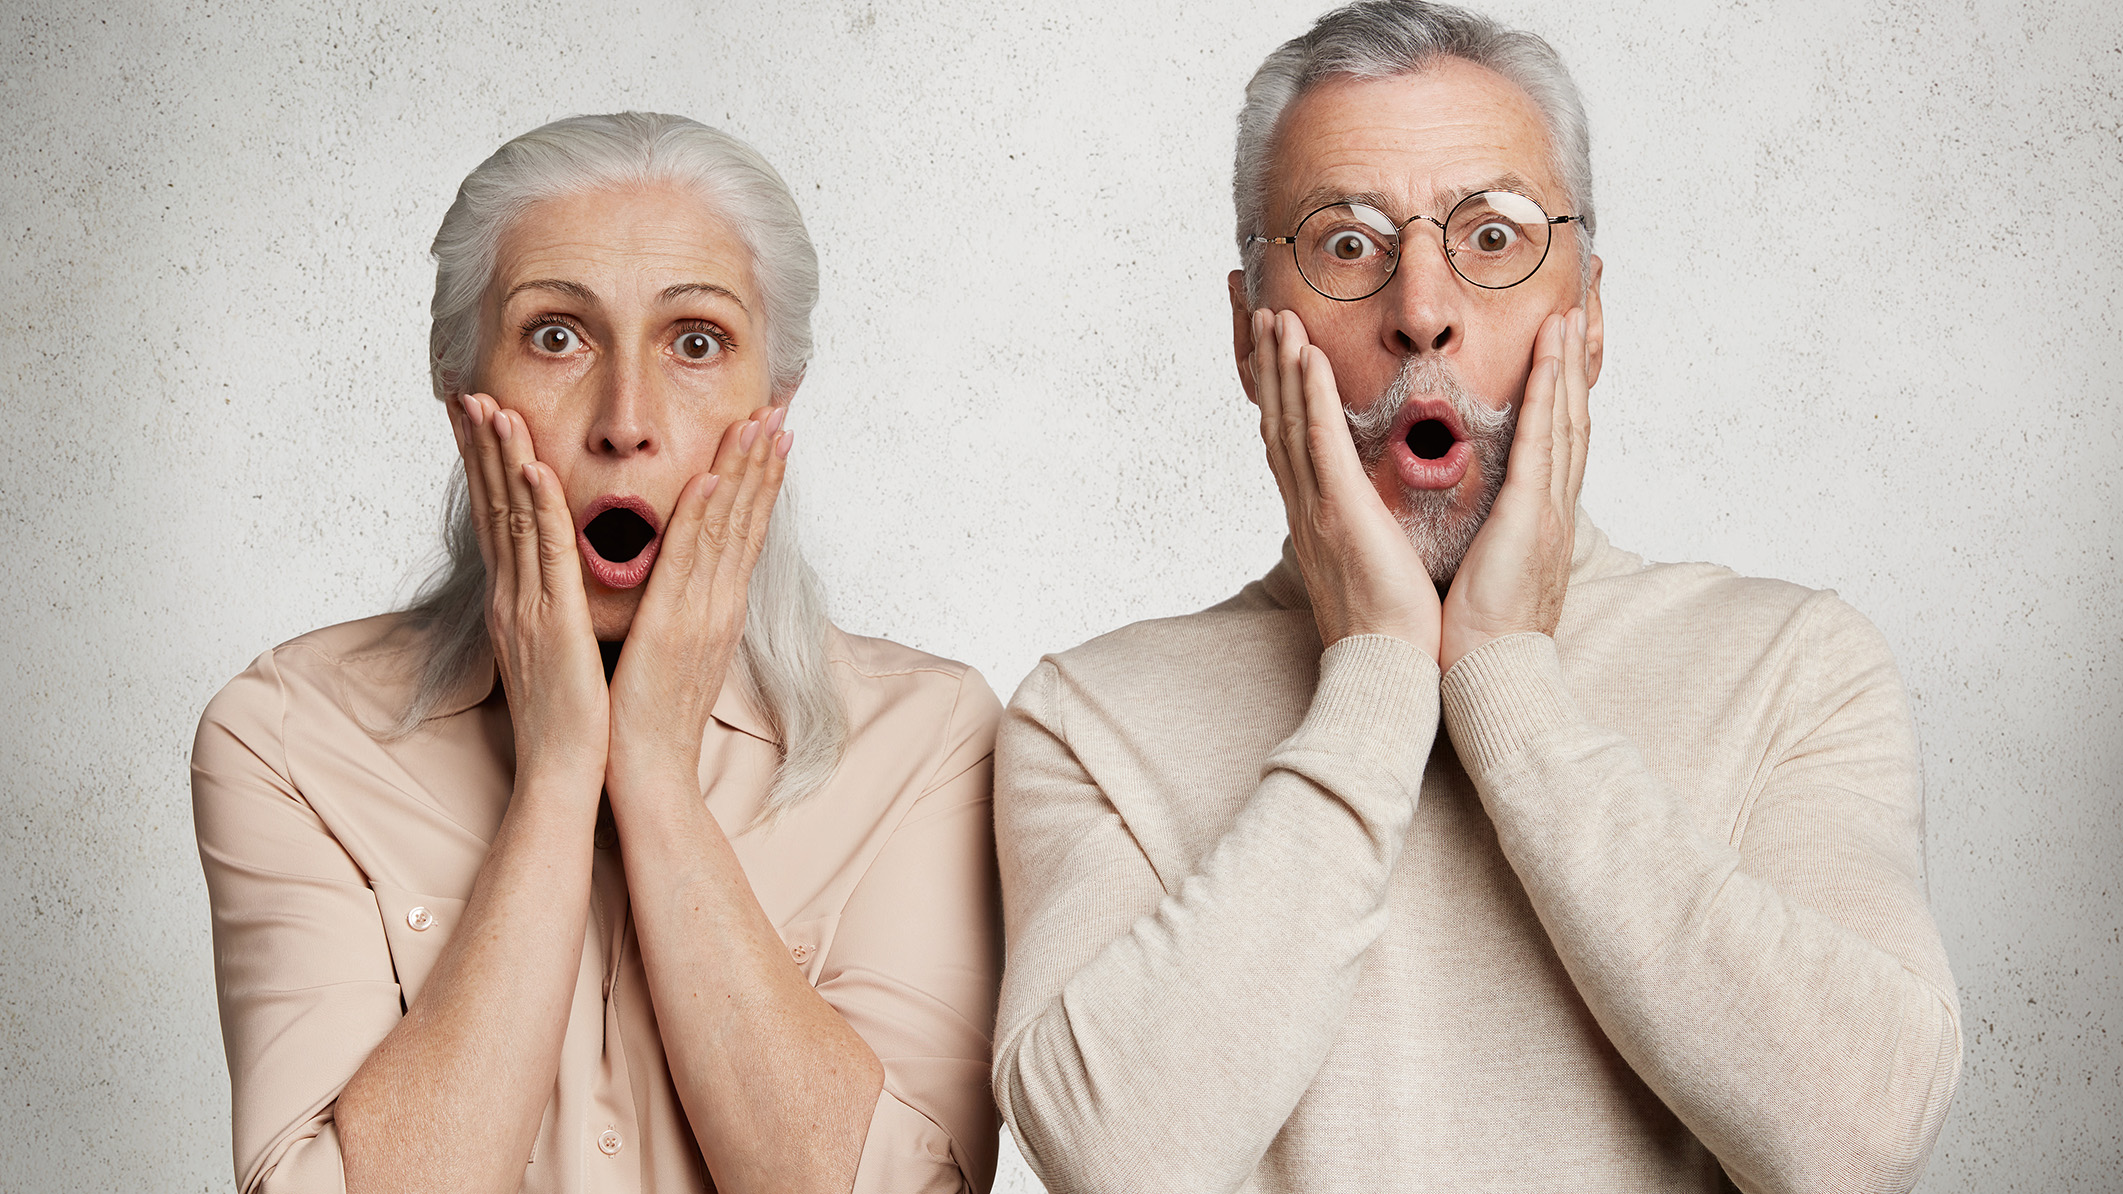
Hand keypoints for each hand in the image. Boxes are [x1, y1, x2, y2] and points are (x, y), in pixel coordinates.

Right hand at [448, 392, 609, 788]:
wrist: (567, 773)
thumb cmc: (569, 716)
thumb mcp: (554, 648)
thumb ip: (551, 607)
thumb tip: (555, 580)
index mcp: (515, 601)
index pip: (495, 519)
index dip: (483, 466)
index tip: (474, 419)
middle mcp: (510, 596)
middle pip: (490, 507)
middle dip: (478, 448)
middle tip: (465, 393)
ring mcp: (526, 608)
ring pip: (511, 520)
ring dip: (503, 460)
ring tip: (492, 406)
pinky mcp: (553, 623)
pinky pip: (544, 557)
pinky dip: (538, 509)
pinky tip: (535, 468)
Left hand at [605, 404, 791, 790]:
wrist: (650, 768)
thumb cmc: (652, 715)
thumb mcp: (677, 651)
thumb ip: (685, 609)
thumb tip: (686, 580)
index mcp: (720, 608)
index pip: (747, 531)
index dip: (762, 481)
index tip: (774, 437)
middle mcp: (722, 604)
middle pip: (748, 518)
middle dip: (763, 461)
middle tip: (778, 410)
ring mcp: (703, 613)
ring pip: (726, 529)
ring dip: (742, 471)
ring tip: (756, 423)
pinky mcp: (673, 626)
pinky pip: (687, 561)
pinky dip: (699, 516)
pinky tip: (706, 477)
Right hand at [1250, 309, 1441, 659]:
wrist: (1387, 668)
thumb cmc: (1392, 627)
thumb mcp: (1375, 564)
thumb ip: (1368, 528)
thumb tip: (1377, 512)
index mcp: (1317, 517)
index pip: (1290, 442)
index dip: (1280, 394)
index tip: (1275, 351)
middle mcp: (1306, 506)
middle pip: (1277, 422)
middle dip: (1268, 367)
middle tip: (1260, 315)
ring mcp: (1317, 507)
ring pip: (1290, 422)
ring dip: (1281, 366)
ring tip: (1276, 317)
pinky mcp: (1338, 511)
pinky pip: (1319, 441)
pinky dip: (1309, 395)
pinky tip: (1306, 356)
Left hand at [1439, 308, 1589, 672]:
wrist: (1491, 678)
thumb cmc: (1477, 637)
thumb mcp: (1483, 574)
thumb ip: (1484, 539)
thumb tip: (1467, 522)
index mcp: (1539, 522)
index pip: (1554, 444)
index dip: (1560, 395)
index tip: (1558, 352)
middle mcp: (1554, 509)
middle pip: (1571, 420)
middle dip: (1575, 366)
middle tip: (1580, 314)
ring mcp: (1550, 510)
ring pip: (1564, 420)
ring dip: (1567, 364)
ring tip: (1568, 316)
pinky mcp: (1533, 516)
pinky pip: (1543, 441)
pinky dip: (1549, 394)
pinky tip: (1549, 356)